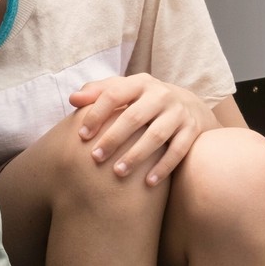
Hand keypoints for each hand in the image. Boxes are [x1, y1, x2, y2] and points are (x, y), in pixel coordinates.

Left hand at [68, 73, 218, 186]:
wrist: (188, 105)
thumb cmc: (142, 100)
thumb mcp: (123, 90)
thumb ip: (97, 92)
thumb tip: (73, 99)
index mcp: (139, 83)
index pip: (113, 94)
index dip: (96, 114)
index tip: (81, 136)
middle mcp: (161, 95)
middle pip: (134, 117)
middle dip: (113, 138)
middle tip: (95, 158)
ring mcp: (178, 113)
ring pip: (156, 136)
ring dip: (136, 155)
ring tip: (118, 173)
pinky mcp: (192, 130)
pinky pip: (178, 151)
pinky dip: (163, 167)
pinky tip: (148, 182)